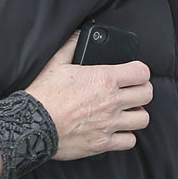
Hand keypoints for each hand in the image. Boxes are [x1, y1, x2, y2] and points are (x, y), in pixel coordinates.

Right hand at [26, 36, 152, 158]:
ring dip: (135, 115)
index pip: (142, 72)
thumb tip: (79, 35)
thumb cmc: (42, 95)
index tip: (133, 75)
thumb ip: (72, 46)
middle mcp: (112, 101)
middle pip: (147, 94)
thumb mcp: (56, 63)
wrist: (31, 125)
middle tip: (131, 94)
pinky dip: (125, 137)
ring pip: (142, 119)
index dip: (140, 73)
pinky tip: (116, 132)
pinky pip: (129, 141)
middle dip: (141, 92)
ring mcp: (109, 124)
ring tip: (125, 114)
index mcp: (104, 78)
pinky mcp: (102, 143)